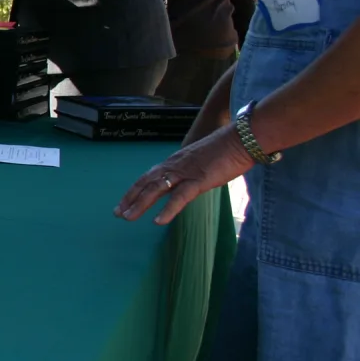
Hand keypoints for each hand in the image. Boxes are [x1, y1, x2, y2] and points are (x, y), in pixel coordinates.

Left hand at [114, 125, 254, 224]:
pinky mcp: (199, 180)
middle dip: (130, 198)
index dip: (135, 190)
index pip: (149, 177)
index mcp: (176, 161)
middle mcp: (175, 166)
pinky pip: (180, 197)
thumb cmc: (227, 150)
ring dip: (141, 204)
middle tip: (117, 213)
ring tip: (128, 217)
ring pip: (156, 189)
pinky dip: (168, 209)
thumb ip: (191, 172)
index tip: (123, 203)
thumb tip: (188, 184)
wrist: (242, 139)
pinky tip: (158, 221)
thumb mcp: (202, 162)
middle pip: (146, 183)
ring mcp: (185, 172)